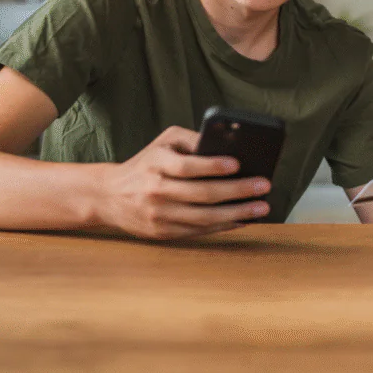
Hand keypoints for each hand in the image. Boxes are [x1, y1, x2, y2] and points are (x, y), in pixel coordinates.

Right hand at [95, 126, 272, 238]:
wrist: (109, 195)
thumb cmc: (147, 162)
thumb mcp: (164, 141)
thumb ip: (192, 139)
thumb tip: (227, 144)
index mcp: (155, 164)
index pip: (187, 167)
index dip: (213, 166)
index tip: (238, 164)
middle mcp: (156, 191)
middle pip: (202, 194)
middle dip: (238, 191)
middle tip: (264, 186)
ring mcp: (159, 215)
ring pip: (204, 218)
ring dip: (237, 214)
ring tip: (262, 207)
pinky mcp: (163, 233)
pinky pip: (198, 231)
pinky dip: (223, 227)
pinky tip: (243, 220)